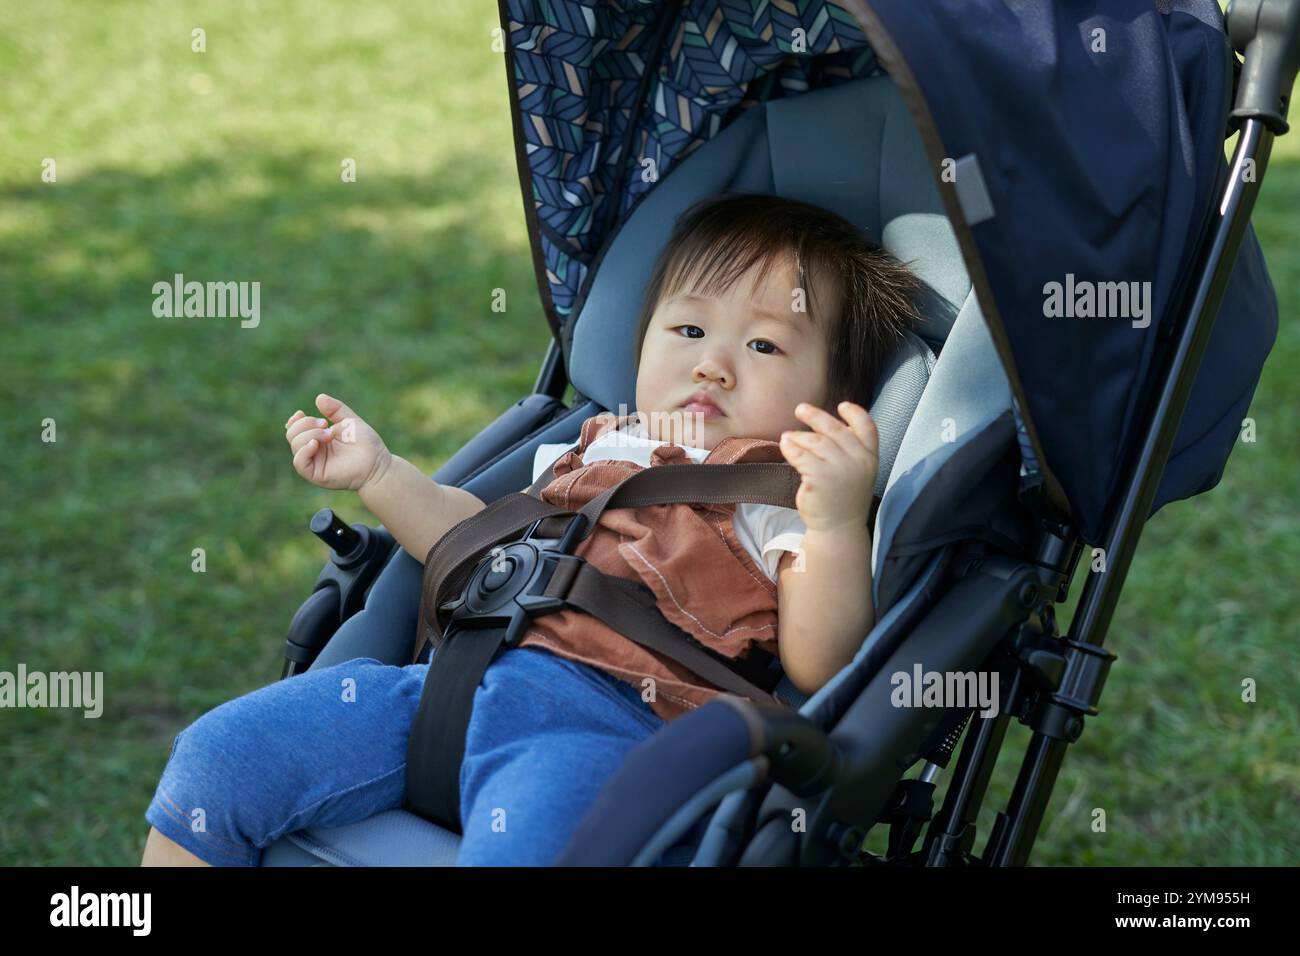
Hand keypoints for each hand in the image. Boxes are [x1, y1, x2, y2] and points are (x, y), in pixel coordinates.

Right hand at [285, 393, 390, 491]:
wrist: (376, 462)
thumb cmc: (365, 443)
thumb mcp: (349, 421)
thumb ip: (335, 409)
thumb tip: (319, 397)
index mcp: (318, 438)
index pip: (295, 429)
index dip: (294, 421)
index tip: (301, 413)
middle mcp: (313, 451)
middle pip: (292, 435)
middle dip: (305, 424)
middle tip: (325, 424)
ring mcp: (314, 463)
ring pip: (295, 446)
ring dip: (310, 434)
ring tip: (329, 434)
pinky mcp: (316, 475)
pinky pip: (300, 463)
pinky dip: (304, 450)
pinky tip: (315, 443)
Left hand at [779, 401, 877, 531]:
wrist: (838, 528)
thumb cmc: (844, 498)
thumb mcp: (857, 472)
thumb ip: (850, 450)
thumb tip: (830, 424)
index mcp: (870, 457)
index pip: (867, 427)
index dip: (855, 413)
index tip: (842, 405)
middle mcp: (858, 460)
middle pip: (834, 429)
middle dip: (815, 416)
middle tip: (800, 409)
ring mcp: (840, 469)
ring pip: (815, 441)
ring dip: (798, 436)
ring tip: (788, 437)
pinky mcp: (820, 477)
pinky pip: (800, 454)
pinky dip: (790, 447)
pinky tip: (785, 446)